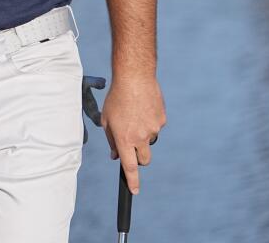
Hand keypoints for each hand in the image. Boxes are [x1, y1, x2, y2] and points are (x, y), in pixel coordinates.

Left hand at [100, 73, 165, 194]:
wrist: (135, 77)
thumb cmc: (116, 97)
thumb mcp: (106, 119)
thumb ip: (111, 139)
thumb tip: (115, 155)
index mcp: (124, 138)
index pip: (130, 167)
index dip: (133, 181)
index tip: (134, 191)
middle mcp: (140, 137)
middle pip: (144, 159)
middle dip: (139, 158)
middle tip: (132, 146)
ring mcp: (153, 129)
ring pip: (149, 140)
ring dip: (143, 134)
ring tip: (134, 115)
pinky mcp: (162, 120)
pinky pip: (155, 126)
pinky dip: (149, 121)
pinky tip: (143, 107)